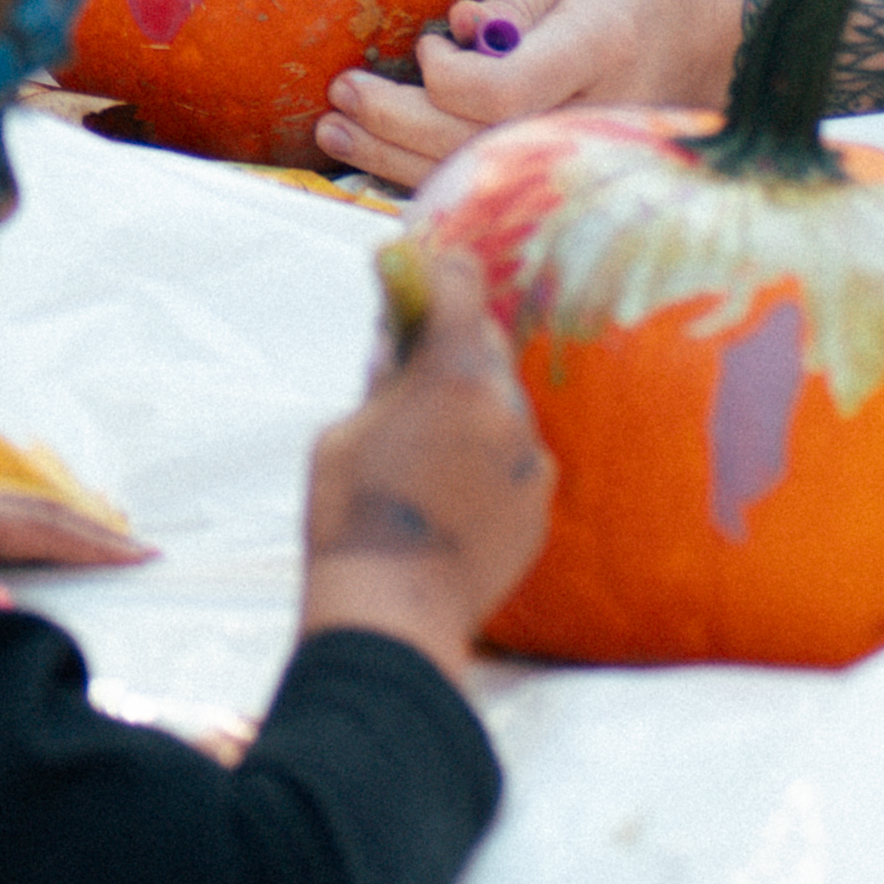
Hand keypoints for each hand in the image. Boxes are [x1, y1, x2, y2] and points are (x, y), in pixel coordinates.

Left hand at [0, 471, 157, 572]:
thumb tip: (4, 609)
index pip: (39, 529)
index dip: (92, 545)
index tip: (140, 559)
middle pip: (37, 512)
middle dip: (94, 533)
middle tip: (145, 555)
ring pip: (17, 511)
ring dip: (67, 529)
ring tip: (110, 551)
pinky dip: (34, 532)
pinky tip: (44, 550)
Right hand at [297, 266, 552, 664]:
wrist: (395, 614)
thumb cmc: (352, 517)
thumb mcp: (343, 432)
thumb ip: (382, 378)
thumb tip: (397, 337)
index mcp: (452, 375)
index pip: (461, 283)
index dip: (437, 269)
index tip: (416, 270)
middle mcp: (505, 406)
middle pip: (486, 342)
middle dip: (452, 342)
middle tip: (413, 364)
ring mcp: (531, 457)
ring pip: (502, 403)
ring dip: (472, 405)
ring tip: (427, 446)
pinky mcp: (540, 502)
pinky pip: (517, 455)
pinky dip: (490, 455)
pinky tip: (452, 489)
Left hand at [312, 0, 739, 192]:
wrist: (709, 38)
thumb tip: (460, 29)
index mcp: (602, 43)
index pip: (508, 88)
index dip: (449, 79)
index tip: (426, 48)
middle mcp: (596, 113)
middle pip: (481, 140)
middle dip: (397, 123)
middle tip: (340, 96)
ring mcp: (586, 157)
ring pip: (482, 176)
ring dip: (395, 159)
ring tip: (336, 130)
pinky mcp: (569, 177)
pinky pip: (494, 189)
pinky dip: (426, 177)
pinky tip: (377, 159)